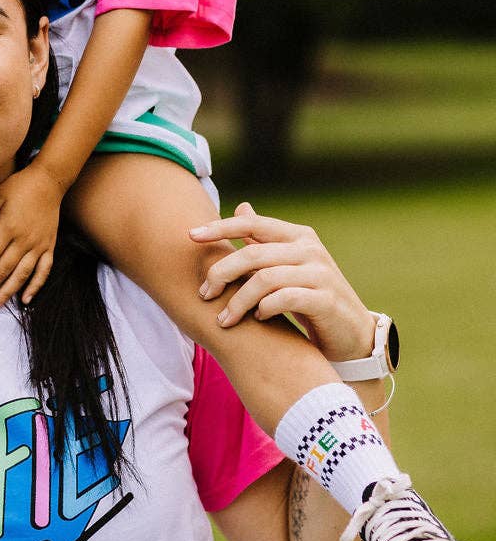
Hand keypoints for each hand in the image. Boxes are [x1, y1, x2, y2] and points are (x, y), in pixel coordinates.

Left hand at [0, 162, 62, 309]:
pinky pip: (44, 271)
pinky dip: (35, 286)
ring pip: (22, 275)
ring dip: (6, 293)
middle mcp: (25, 240)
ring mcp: (39, 245)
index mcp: (9, 228)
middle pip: (2, 270)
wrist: (49, 181)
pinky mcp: (50, 247)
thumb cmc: (18, 187)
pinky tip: (25, 300)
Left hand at [190, 203, 374, 364]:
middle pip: (252, 254)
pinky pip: (284, 298)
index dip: (220, 227)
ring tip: (225, 318)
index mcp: (298, 236)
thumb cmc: (311, 296)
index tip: (190, 235)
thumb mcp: (288, 264)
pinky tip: (258, 318)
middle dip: (222, 274)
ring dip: (238, 301)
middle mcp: (310, 249)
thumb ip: (264, 240)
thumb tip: (241, 207)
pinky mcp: (326, 299)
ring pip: (265, 279)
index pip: (252, 224)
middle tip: (204, 293)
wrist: (351, 333)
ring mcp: (320, 273)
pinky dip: (264, 308)